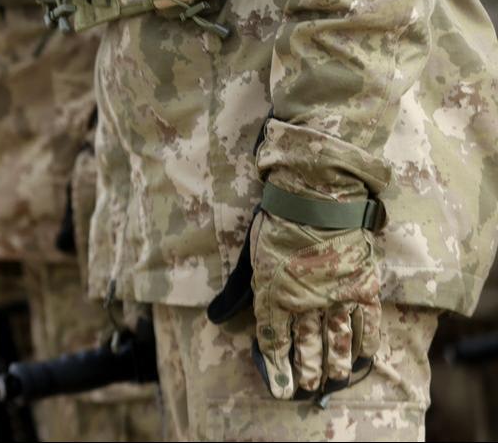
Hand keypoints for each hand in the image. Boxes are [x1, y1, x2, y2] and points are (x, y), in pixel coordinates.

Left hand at [249, 209, 380, 399]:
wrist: (317, 198)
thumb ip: (239, 290)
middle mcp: (305, 303)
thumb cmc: (278, 223)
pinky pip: (367, 322)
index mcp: (274, 295)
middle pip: (306, 345)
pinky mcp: (363, 287)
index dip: (277, 366)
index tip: (280, 387)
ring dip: (336, 363)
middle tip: (308, 386)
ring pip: (336, 340)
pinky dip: (366, 341)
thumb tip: (217, 315)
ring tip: (336, 380)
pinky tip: (364, 355)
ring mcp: (337, 296)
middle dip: (306, 369)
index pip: (274, 340)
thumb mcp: (252, 258)